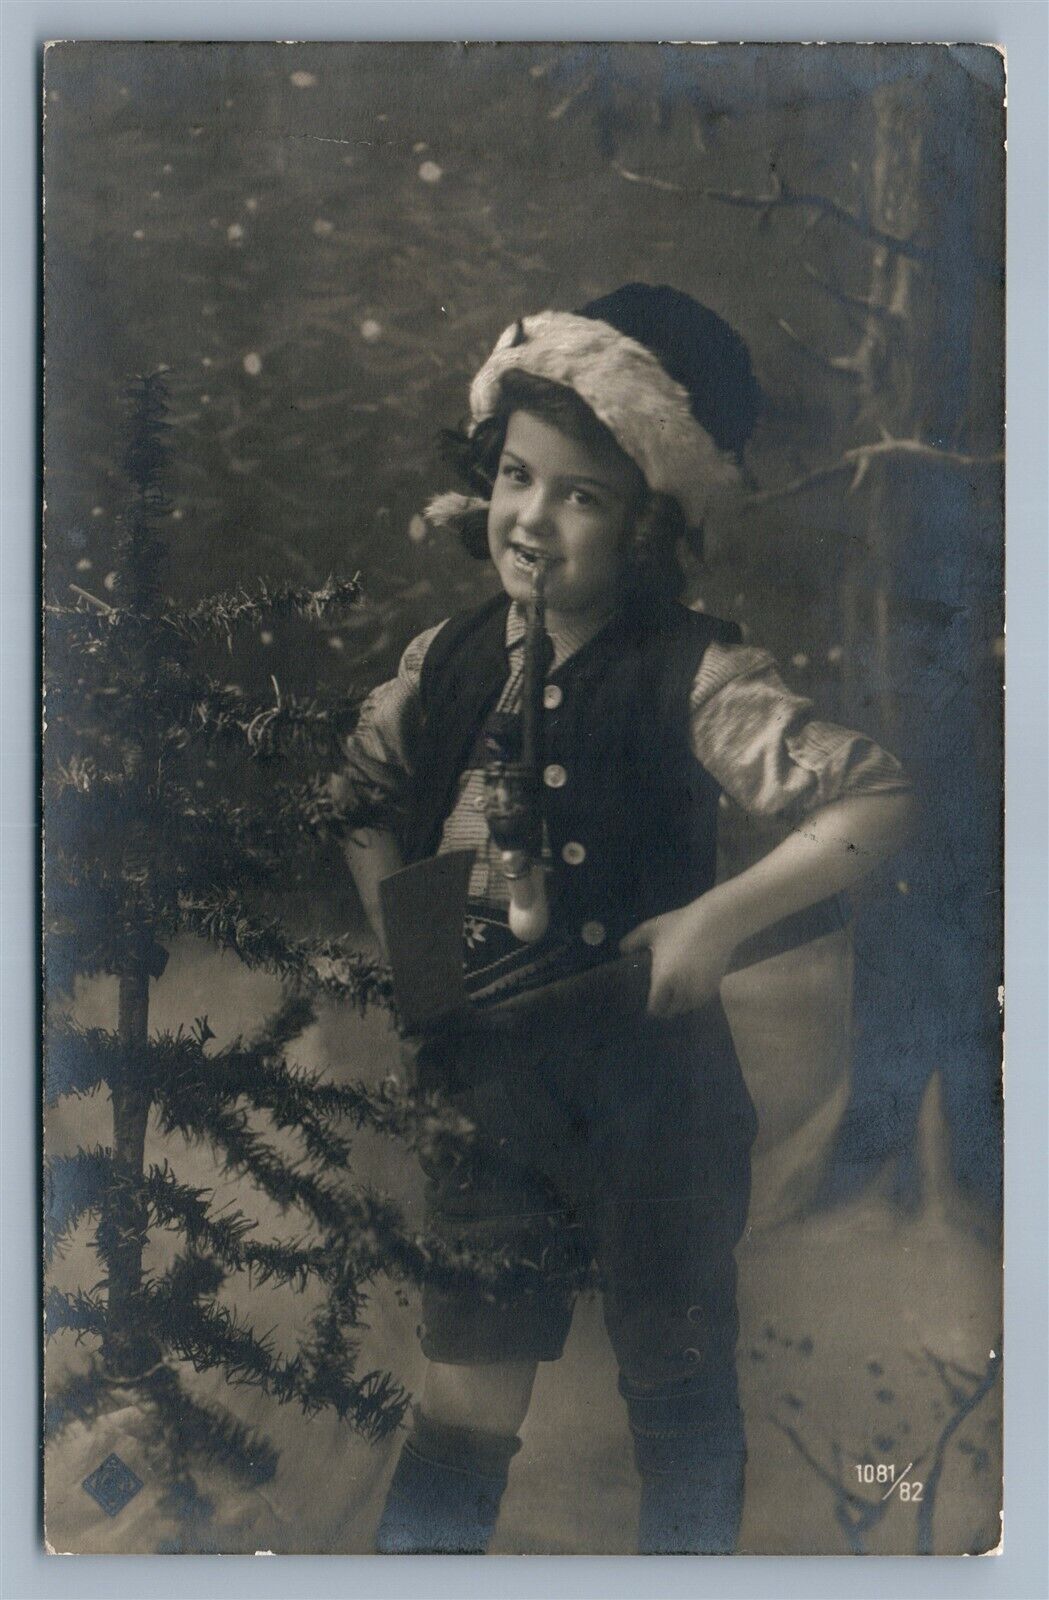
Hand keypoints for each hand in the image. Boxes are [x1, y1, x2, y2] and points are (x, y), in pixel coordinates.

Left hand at [619, 897, 735, 1017]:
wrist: (716, 923)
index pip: (655, 1008)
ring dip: (680, 1003)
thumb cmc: (681, 925)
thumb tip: (622, 951)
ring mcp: (699, 991)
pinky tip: (690, 987)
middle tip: (662, 997)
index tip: (649, 1002)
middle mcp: (682, 991)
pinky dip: (694, 998)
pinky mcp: (713, 987)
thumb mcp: (651, 929)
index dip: (651, 1008)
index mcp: (663, 980)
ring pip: (686, 1007)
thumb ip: (632, 941)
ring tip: (676, 993)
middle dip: (666, 1006)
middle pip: (671, 1011)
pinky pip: (700, 1001)